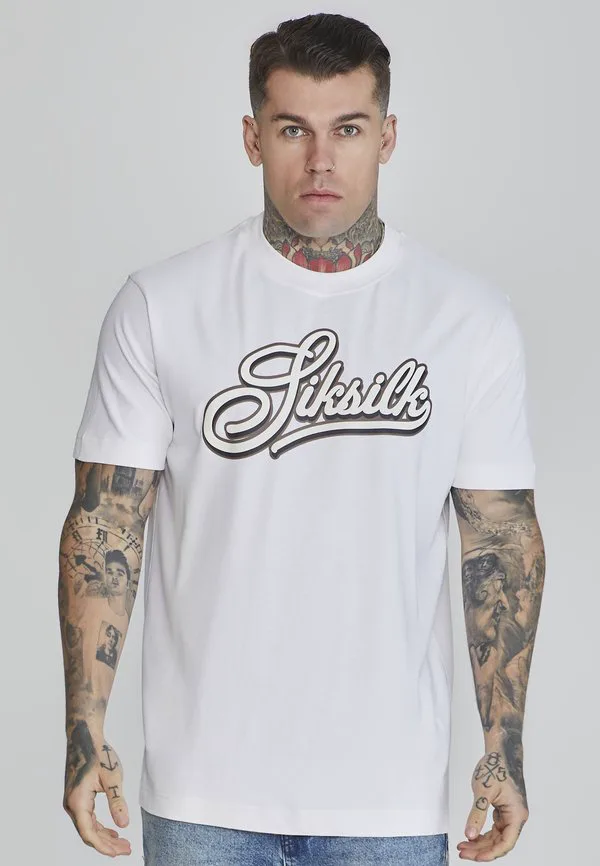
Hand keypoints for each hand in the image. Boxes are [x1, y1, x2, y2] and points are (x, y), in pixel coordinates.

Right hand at [63, 722, 130, 856]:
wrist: (85, 737)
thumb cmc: (99, 754)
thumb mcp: (112, 778)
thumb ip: (117, 803)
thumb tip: (124, 825)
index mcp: (78, 802)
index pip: (89, 834)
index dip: (104, 846)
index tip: (119, 852)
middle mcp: (71, 805)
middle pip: (88, 833)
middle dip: (107, 844)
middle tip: (126, 849)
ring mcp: (73, 801)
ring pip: (88, 827)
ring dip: (104, 836)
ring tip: (122, 843)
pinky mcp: (77, 797)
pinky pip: (87, 818)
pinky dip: (99, 826)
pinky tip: (112, 830)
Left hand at [457, 750, 528, 860]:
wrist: (501, 752)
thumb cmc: (495, 767)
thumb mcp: (483, 791)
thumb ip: (477, 814)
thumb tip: (470, 835)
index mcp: (516, 815)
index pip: (505, 843)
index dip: (490, 853)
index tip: (474, 857)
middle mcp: (516, 817)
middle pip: (500, 842)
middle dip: (481, 849)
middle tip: (462, 852)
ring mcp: (510, 814)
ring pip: (496, 836)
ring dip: (481, 842)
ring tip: (463, 846)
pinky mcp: (504, 810)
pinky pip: (494, 828)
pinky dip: (483, 833)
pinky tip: (471, 835)